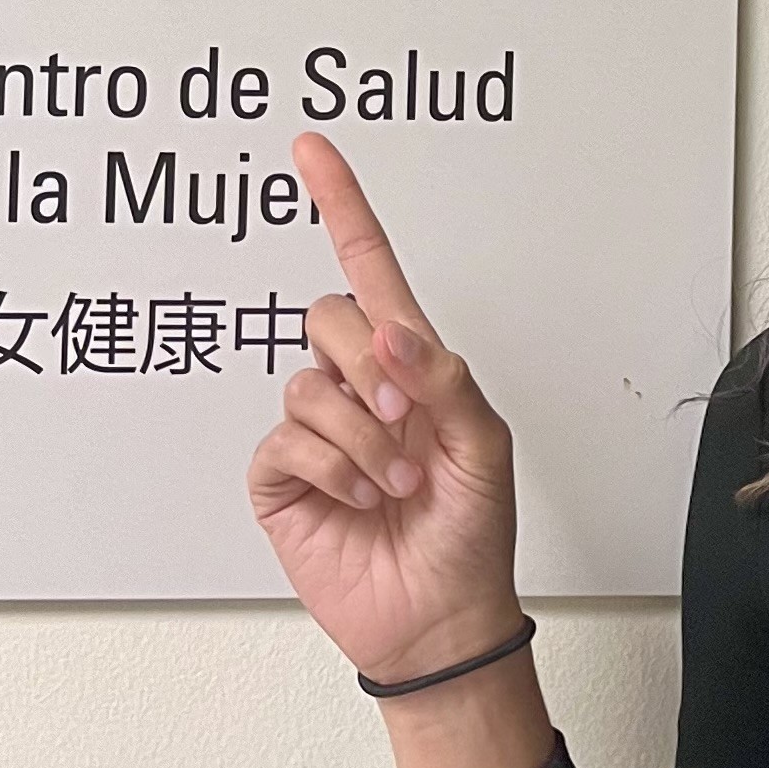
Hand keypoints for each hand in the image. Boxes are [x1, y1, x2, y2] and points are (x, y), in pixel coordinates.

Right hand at [246, 132, 523, 683]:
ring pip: (306, 383)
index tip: (312, 150)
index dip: (342, 205)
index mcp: (412, 365)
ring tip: (395, 484)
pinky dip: (333, 470)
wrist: (440, 617)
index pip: (370, 269)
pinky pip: (285, 440)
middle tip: (408, 423)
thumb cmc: (472, 532)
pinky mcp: (283, 476)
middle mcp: (359, 386)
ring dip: (362, 438)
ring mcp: (317, 430)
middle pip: (329, 317)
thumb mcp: (484, 447)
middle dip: (371, 366)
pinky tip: (362, 500)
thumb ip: (444, 379)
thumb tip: (394, 332)